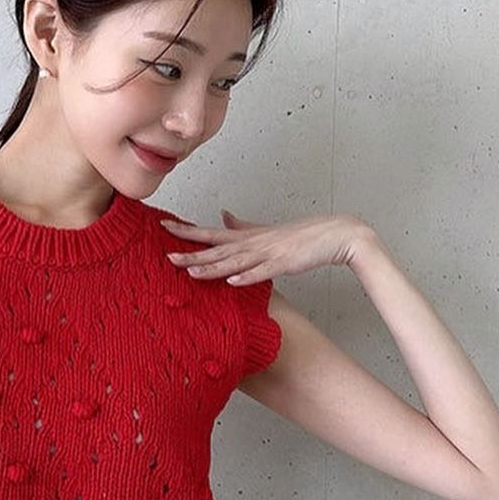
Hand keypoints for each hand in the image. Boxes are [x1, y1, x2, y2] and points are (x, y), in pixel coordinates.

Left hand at [161, 209, 370, 281]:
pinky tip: (232, 283)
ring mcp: (268, 254)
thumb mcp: (265, 230)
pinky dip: (247, 278)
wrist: (335, 234)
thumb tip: (223, 216)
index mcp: (248, 236)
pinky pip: (262, 273)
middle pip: (217, 250)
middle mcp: (253, 243)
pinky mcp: (284, 264)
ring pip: (235, 262)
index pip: (211, 233)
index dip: (187, 231)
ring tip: (192, 272)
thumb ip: (242, 226)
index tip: (163, 226)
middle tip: (166, 256)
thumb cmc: (301, 235)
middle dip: (192, 254)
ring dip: (213, 268)